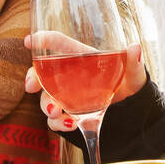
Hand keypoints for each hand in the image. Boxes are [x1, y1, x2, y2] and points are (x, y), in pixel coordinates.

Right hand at [23, 34, 145, 132]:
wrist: (130, 112)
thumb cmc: (129, 85)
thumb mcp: (133, 74)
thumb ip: (133, 62)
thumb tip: (135, 48)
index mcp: (81, 57)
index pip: (59, 43)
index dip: (43, 40)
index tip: (29, 41)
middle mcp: (68, 75)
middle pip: (42, 72)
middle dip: (32, 77)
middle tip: (31, 86)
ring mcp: (65, 96)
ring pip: (46, 98)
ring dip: (46, 105)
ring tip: (56, 111)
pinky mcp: (68, 114)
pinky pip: (55, 120)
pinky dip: (59, 124)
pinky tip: (71, 124)